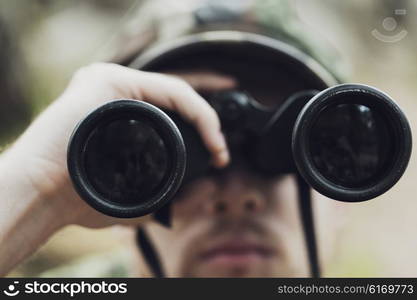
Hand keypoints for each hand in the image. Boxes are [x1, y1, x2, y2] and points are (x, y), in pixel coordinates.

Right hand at [0, 63, 235, 274]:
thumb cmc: (81, 198)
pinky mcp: (109, 80)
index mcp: (118, 113)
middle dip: (207, 124)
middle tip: (221, 153)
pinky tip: (208, 130)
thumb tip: (208, 189)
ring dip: (205, 118)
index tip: (219, 154)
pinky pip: (169, 90)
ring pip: (176, 93)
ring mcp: (110, 82)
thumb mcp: (134, 195)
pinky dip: (196, 109)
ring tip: (218, 146)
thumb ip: (169, 193)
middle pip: (175, 101)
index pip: (170, 110)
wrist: (41, 196)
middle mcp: (115, 92)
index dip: (202, 126)